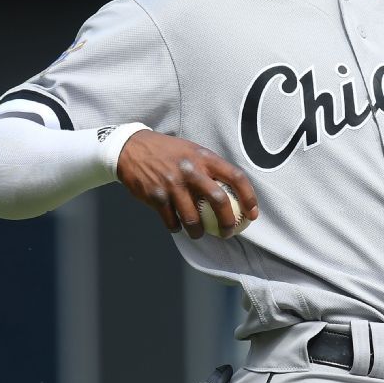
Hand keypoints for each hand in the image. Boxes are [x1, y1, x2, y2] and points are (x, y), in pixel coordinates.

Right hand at [116, 130, 258, 238]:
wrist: (131, 148)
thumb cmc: (168, 152)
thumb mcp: (193, 151)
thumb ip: (211, 168)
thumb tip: (233, 191)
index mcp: (205, 158)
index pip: (236, 177)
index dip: (249, 197)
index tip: (252, 214)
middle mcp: (191, 170)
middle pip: (218, 200)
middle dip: (227, 222)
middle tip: (229, 232)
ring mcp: (173, 184)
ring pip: (193, 218)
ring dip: (198, 231)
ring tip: (199, 234)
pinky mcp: (156, 196)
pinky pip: (171, 220)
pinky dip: (176, 227)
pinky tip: (178, 227)